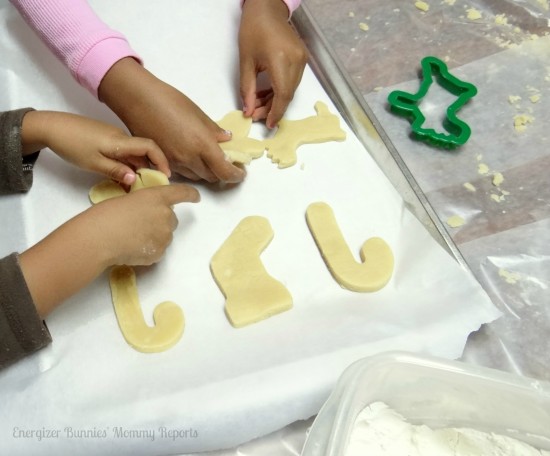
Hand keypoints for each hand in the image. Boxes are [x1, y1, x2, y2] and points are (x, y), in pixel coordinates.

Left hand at [21, 110, 170, 185]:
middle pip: (143, 153)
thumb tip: (135, 179)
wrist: (51, 126)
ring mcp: (112, 137)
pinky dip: (126, 165)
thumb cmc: (72, 144)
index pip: (150, 148)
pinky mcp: (104, 139)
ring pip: (132, 154)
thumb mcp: (93, 163)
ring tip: (134, 187)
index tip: (165, 176)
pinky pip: (122, 152)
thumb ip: (116, 171)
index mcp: (120, 142)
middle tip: (150, 187)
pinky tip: (120, 177)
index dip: (161, 161)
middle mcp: (120, 137)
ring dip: (136, 169)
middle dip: (150, 169)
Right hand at [88, 183, 199, 265]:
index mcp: (157, 197)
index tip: (196, 197)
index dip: (191, 194)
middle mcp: (166, 215)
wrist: (98, 238)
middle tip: (141, 224)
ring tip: (132, 237)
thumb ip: (146, 204)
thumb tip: (150, 215)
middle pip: (171, 219)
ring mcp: (165, 236)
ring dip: (155, 235)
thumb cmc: (106, 214)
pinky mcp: (159, 252)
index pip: (182, 193)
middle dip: (161, 220)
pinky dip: (149, 249)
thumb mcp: (129, 200)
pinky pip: (158, 249)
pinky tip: (132, 247)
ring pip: (165, 235)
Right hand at [98, 58, 245, 183]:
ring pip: (197, 177)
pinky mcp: (161, 163)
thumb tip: (226, 139)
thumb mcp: (197, 113)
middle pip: (212, 177)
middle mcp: (189, 159)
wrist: (137, 100)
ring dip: (206, 172)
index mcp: (202, 145)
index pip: (224, 172)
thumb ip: (214, 130)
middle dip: (222, 173)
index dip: (235, 175)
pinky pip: (182, 172)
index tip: (241, 173)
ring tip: (209, 159)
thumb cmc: (169, 100)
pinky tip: (191, 156)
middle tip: (227, 163)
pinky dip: (191, 168)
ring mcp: (174, 163)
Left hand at [239, 0, 307, 127]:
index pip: (283, 95)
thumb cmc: (253, 30)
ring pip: (290, 90)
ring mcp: (302, 60)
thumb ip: (247, 89)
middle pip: (287, 94)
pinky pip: (292, 81)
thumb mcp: (246, 61)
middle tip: (256, 115)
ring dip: (275, 100)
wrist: (267, 9)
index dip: (275, 112)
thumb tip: (248, 111)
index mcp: (281, 60)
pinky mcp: (302, 59)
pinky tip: (266, 94)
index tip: (268, 124)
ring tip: (258, 104)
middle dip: (272, 108)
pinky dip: (280, 90)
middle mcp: (296, 61)